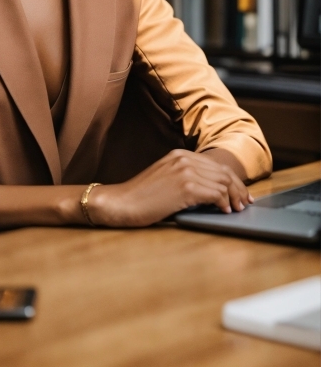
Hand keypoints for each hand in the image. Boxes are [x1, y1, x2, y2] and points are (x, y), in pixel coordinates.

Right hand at [88, 149, 253, 227]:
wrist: (121, 202)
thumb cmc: (141, 197)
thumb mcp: (164, 179)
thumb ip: (185, 177)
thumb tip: (212, 190)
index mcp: (179, 155)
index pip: (215, 165)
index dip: (233, 179)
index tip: (241, 192)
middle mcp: (183, 159)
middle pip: (223, 172)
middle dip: (238, 188)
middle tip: (244, 203)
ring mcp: (184, 171)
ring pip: (222, 182)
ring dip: (233, 197)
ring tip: (237, 209)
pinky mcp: (184, 187)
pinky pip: (215, 193)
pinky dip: (223, 203)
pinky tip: (223, 211)